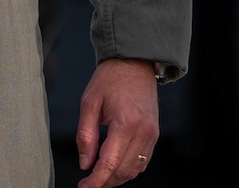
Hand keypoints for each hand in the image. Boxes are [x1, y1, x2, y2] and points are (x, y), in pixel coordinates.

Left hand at [76, 57, 158, 186]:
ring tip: (100, 175)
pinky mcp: (154, 133)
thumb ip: (85, 136)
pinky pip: (143, 161)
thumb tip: (85, 164)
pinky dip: (129, 169)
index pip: (110, 164)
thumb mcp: (89, 103)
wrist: (134, 62)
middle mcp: (143, 131)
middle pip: (123, 171)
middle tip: (88, 182)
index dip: (95, 181)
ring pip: (134, 169)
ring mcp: (152, 133)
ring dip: (117, 178)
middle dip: (104, 182)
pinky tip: (115, 166)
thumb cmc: (111, 79)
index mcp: (126, 122)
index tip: (83, 187)